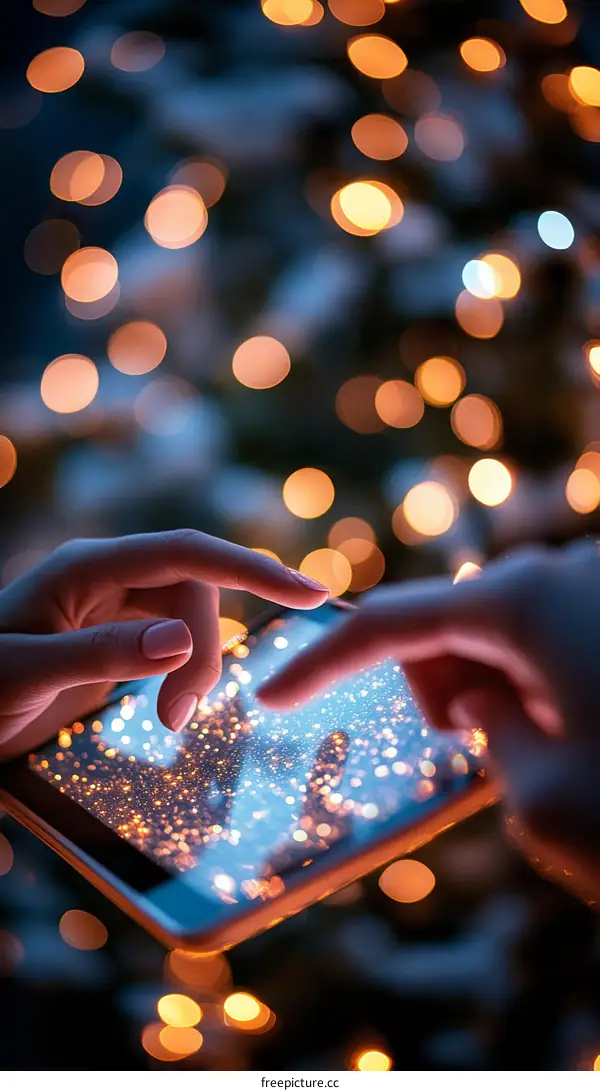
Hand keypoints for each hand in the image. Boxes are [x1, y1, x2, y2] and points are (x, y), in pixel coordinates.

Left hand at [0, 530, 326, 760]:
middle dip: (204, 651)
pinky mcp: (118, 633)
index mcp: (84, 568)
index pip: (187, 553)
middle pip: (194, 590)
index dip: (253, 568)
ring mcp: (112, 603)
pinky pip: (174, 637)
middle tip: (179, 722)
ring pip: (190, 615)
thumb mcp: (24, 676)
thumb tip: (181, 638)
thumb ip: (99, 655)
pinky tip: (176, 701)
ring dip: (197, 666)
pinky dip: (187, 669)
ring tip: (172, 722)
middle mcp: (105, 575)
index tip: (310, 594)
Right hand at [258, 542, 599, 903]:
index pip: (386, 622)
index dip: (320, 664)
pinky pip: (544, 627)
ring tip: (542, 740)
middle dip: (437, 683)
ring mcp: (592, 581)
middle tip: (468, 741)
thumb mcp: (547, 803)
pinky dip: (531, 676)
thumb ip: (485, 739)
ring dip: (491, 685)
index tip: (273, 697)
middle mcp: (558, 572)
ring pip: (496, 626)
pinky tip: (572, 721)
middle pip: (445, 619)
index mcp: (522, 603)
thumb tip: (477, 703)